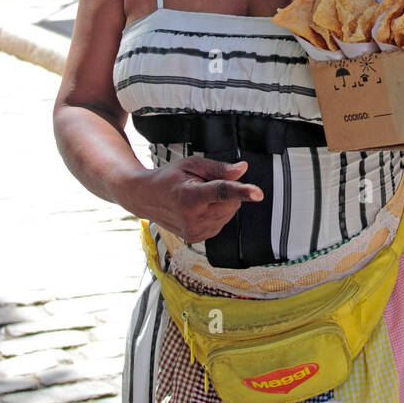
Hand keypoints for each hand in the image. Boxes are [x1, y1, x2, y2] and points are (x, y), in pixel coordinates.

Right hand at [120, 155, 263, 240]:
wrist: (145, 197)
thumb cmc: (168, 178)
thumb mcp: (192, 164)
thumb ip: (219, 169)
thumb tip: (242, 170)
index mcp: (190, 197)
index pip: (222, 193)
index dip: (242, 191)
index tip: (258, 193)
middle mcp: (193, 218)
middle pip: (231, 203)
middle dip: (228, 192)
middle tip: (205, 184)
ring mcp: (195, 231)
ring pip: (229, 214)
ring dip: (222, 203)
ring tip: (199, 195)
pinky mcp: (197, 238)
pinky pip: (221, 222)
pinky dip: (217, 212)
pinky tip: (200, 207)